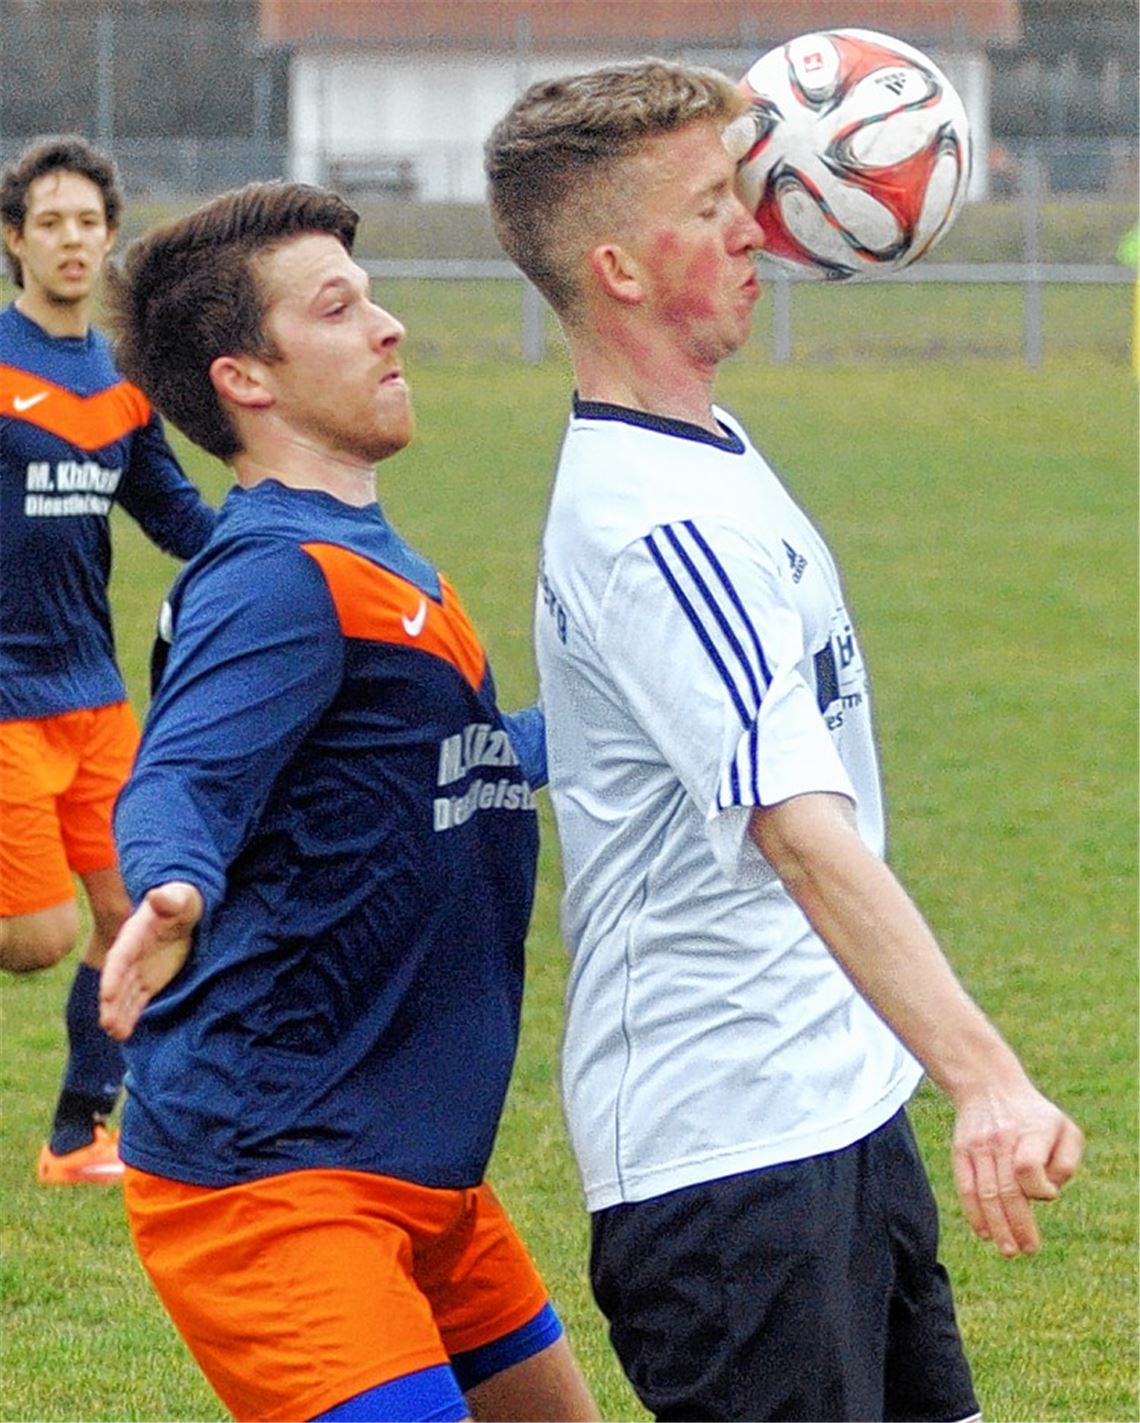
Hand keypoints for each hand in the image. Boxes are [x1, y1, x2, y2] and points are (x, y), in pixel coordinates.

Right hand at [99, 881, 202, 1040]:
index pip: (119, 958)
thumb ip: (167, 900)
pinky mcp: (147, 983)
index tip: (107, 995)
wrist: (184, 912)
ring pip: (124, 996)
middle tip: (108, 1025)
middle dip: (112, 1004)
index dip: (112, 976)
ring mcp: (137, 971)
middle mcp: (129, 956)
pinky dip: (130, 1017)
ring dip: (118, 1015)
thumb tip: (156, 895)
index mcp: (133, 935)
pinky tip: (124, 1034)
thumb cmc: (180, 902)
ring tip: (116, 1035)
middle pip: (117, 982)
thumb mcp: (178, 899)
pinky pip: (136, 1002)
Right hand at [950, 1083, 1083, 1256]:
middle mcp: (1002, 1137)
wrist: (990, 1087)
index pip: (1029, 1168)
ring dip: (998, 1226)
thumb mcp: (1065, 1129)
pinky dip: (974, 1213)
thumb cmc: (1035, 1117)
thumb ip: (1066, 1163)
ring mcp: (978, 1145)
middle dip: (1018, 1225)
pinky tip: (984, 1232)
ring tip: (1008, 1249)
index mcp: (1033, 1130)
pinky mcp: (961, 1150)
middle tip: (1027, 1249)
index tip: (1045, 1195)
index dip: (1039, 1190)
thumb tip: (1048, 1193)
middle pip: (1007, 1189)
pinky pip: (965, 1187)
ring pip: (986, 1193)